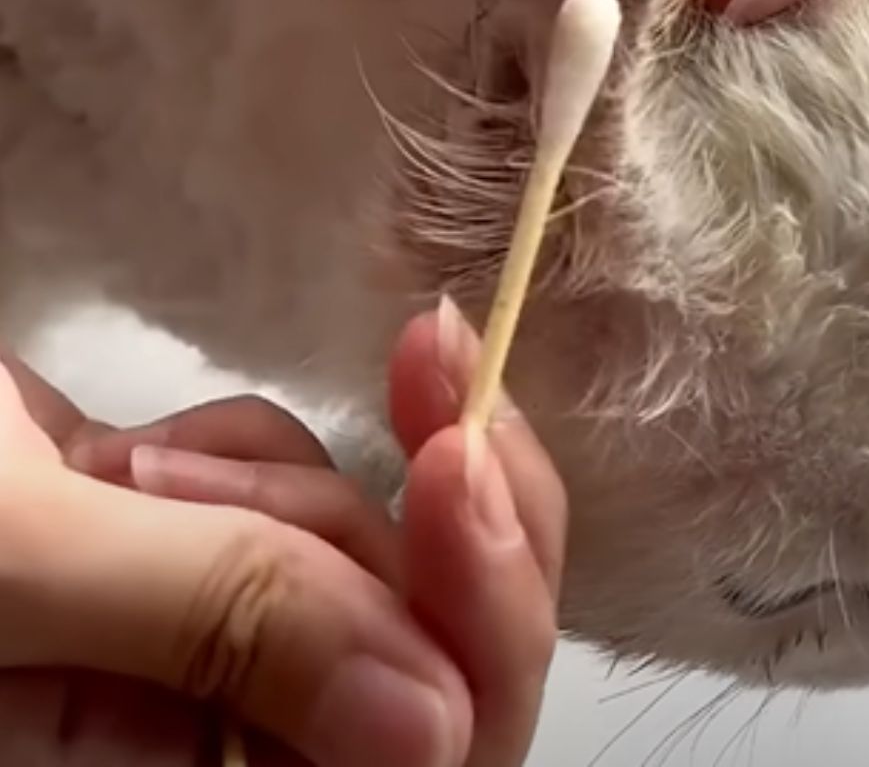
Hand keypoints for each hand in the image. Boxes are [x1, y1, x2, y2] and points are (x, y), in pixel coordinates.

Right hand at [0, 299, 565, 765]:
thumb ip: (206, 624)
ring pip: (361, 562)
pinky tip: (133, 452)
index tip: (461, 457)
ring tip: (129, 464)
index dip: (479, 623)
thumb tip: (435, 722)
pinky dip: (241, 456)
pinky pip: (291, 509)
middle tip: (358, 397)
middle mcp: (191, 761)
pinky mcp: (175, 578)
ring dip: (281, 482)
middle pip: (419, 650)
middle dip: (390, 517)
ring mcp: (192, 669)